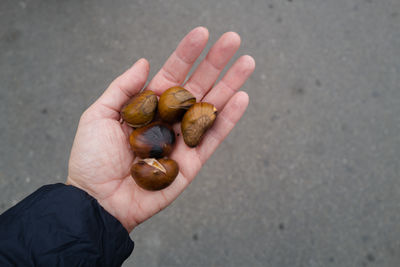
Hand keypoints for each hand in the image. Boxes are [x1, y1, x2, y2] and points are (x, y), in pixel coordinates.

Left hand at [67, 27, 254, 231]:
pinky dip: (228, 119)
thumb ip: (124, 88)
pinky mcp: (192, 162)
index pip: (172, 74)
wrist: (97, 200)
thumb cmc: (91, 159)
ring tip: (246, 63)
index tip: (202, 33)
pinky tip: (241, 98)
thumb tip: (144, 61)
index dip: (187, 54)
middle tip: (233, 39)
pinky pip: (213, 138)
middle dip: (215, 63)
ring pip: (210, 108)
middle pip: (197, 86)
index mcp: (148, 106)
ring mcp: (182, 140)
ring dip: (230, 85)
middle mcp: (169, 119)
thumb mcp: (98, 115)